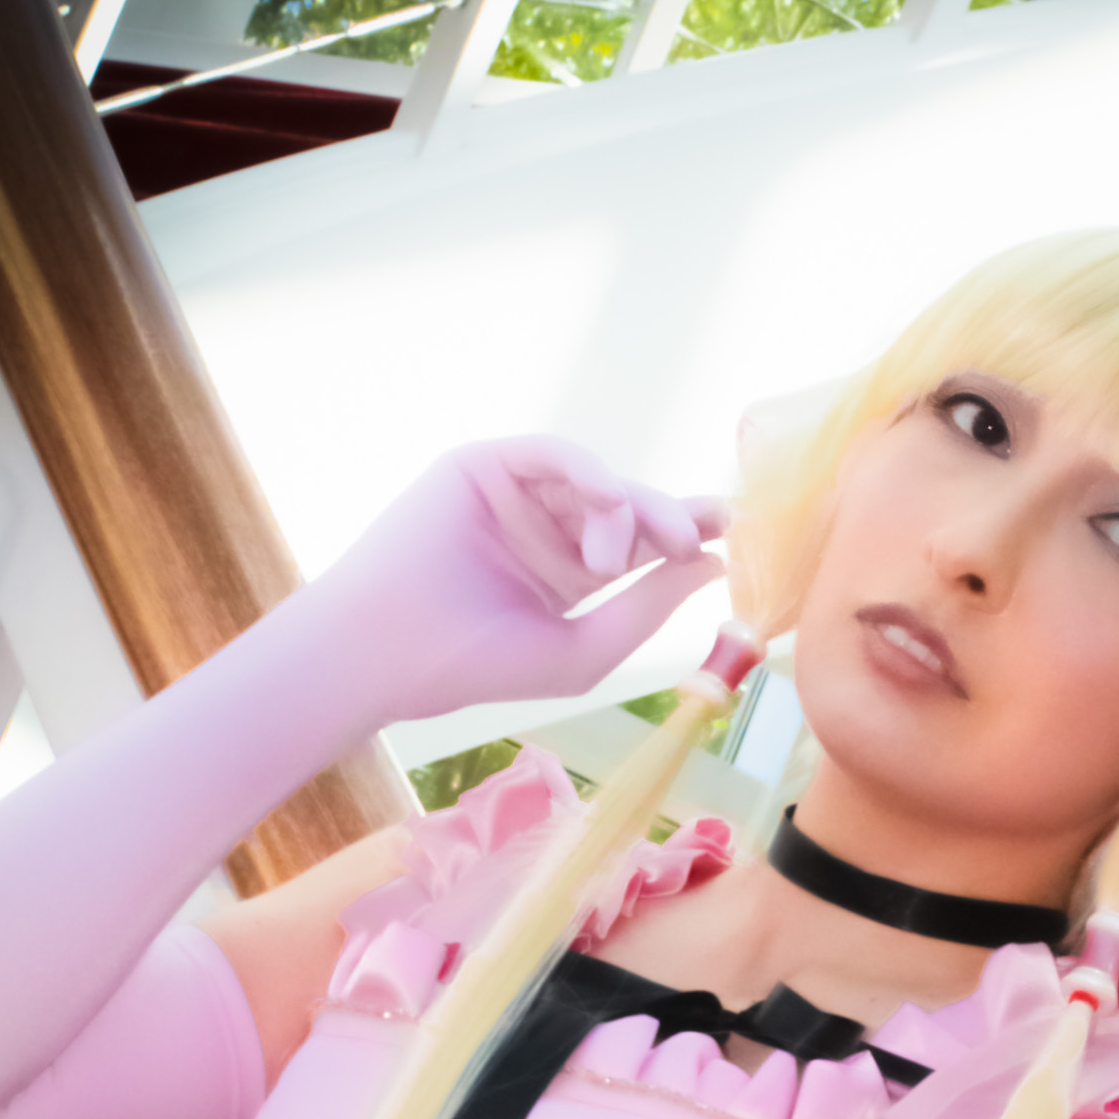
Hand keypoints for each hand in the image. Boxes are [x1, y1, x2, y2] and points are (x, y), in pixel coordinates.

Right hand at [310, 437, 729, 724]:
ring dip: (624, 510)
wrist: (390, 653)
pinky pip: (552, 453)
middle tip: (701, 529)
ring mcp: (517, 494)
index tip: (728, 537)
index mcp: (570, 576)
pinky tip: (606, 499)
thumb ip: (645, 609)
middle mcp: (548, 529)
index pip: (640, 547)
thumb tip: (711, 565)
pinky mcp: (485, 464)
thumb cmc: (478, 665)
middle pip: (628, 510)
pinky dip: (586, 470)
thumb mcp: (584, 650)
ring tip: (614, 556)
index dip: (685, 536)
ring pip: (595, 483)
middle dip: (669, 517)